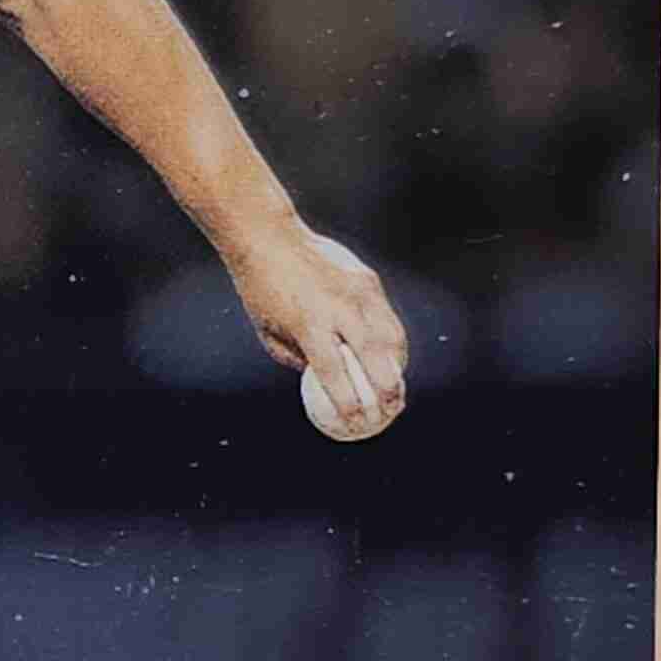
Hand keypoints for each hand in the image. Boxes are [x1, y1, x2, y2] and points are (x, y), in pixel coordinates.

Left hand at [226, 221, 407, 437]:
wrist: (269, 238)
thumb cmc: (262, 290)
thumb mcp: (268, 332)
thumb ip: (296, 358)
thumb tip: (320, 379)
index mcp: (309, 326)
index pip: (335, 374)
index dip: (348, 402)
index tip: (356, 423)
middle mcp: (339, 309)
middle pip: (374, 357)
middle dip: (387, 389)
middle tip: (390, 410)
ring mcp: (358, 292)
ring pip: (390, 336)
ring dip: (398, 365)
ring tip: (397, 386)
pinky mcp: (367, 279)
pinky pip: (387, 316)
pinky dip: (393, 339)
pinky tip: (393, 356)